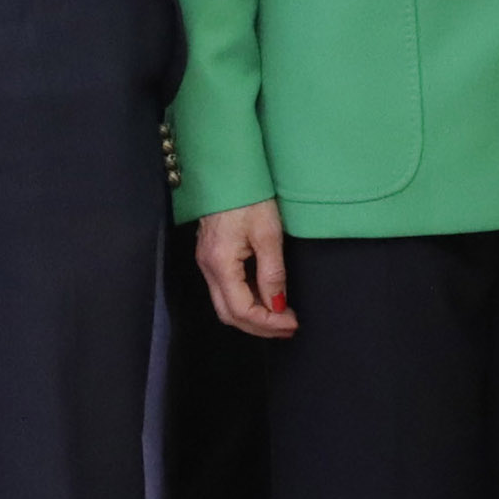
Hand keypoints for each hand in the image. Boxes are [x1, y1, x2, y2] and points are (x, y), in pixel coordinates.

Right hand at [195, 198, 294, 337]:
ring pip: (225, 305)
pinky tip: (265, 300)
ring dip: (253, 317)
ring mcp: (206, 262)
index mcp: (220, 263)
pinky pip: (225, 291)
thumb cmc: (248, 195)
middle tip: (288, 328)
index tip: (291, 324)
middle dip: (259, 327)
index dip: (267, 323)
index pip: (242, 310)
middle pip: (229, 314)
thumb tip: (277, 305)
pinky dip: (245, 302)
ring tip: (280, 319)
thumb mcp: (268, 234)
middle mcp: (208, 267)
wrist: (227, 170)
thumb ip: (272, 273)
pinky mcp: (211, 256)